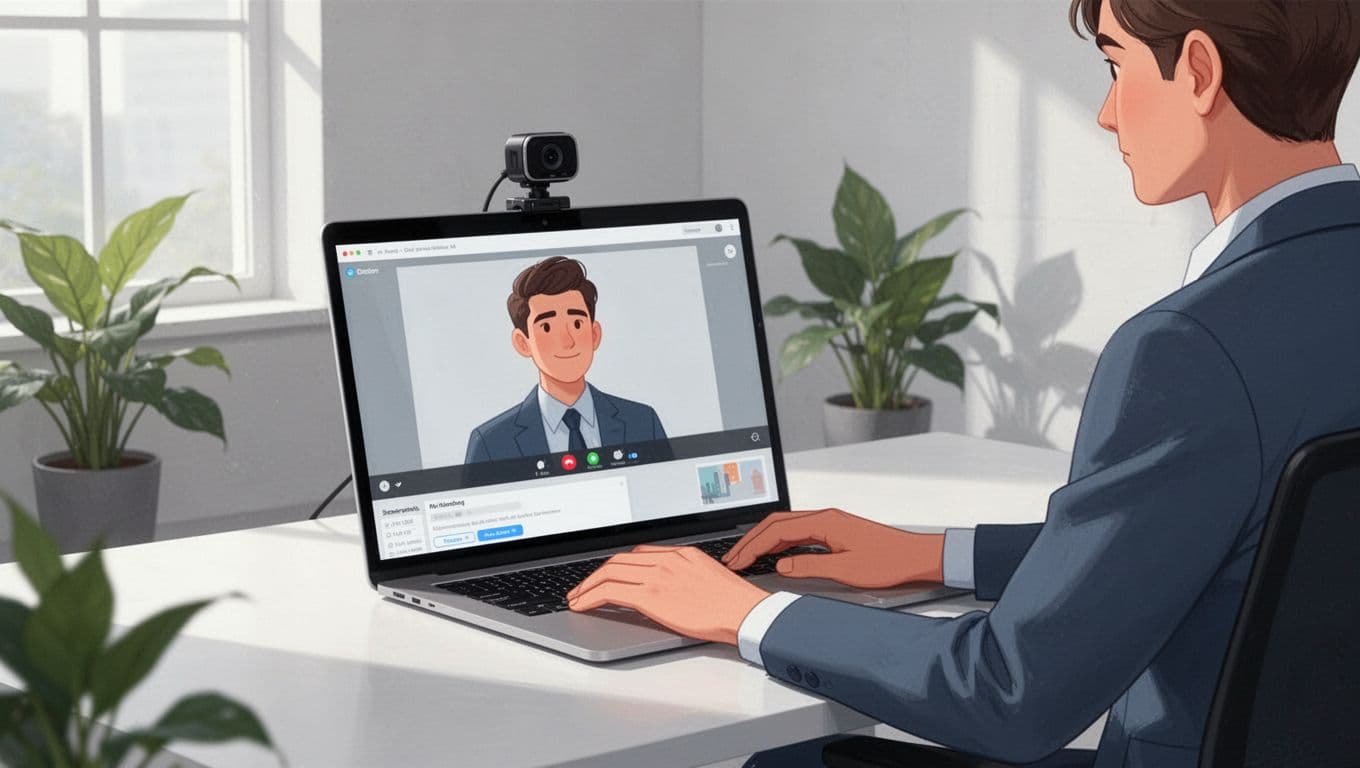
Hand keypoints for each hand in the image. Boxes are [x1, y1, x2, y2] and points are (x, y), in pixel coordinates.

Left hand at [566, 544, 770, 644]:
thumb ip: (684, 575)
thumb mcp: (707, 576)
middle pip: (618, 560)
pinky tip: (582, 605)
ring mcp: (657, 575)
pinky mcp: (651, 595)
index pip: (637, 553)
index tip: (605, 575)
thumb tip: (667, 588)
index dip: (615, 565)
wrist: (744, 611)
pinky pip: (610, 591)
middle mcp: (665, 559)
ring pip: (608, 572)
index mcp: (680, 553)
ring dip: (586, 586)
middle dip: (595, 574)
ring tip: (576, 597)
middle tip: (582, 587)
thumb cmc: (733, 602)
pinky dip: (589, 596)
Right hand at [722, 508, 945, 588]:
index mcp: (824, 522)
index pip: (776, 532)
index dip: (753, 547)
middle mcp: (824, 517)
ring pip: (785, 526)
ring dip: (764, 540)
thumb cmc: (889, 562)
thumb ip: (809, 566)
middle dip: (750, 541)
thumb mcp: (846, 571)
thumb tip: (781, 566)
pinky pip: (798, 532)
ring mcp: (829, 522)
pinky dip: (780, 542)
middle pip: (775, 524)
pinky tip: (774, 555)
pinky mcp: (835, 531)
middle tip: (732, 558)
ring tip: (746, 556)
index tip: (737, 561)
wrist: (917, 556)